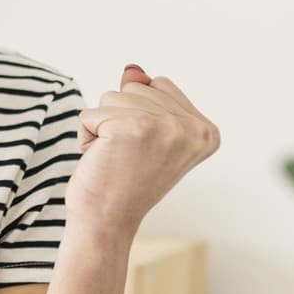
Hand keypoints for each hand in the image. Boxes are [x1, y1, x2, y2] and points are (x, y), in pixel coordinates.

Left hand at [65, 64, 219, 242]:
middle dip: (119, 119)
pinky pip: (89, 114)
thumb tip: (133, 70)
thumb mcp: (145, 134)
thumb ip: (145, 98)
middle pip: (135, 87)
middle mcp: (193, 128)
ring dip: (103, 128)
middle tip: (128, 158)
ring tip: (115, 159)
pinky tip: (101, 161)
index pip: (159, 85)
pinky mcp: (131, 127)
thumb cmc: (124, 182)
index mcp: (207, 131)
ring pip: (112, 97)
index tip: (146, 151)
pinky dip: (86, 137)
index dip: (139, 115)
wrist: (107, 223)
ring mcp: (164, 126)